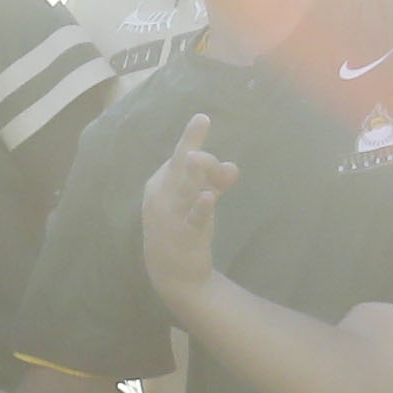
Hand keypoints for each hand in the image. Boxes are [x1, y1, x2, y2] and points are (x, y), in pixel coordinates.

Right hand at [136, 115, 235, 308]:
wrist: (173, 273)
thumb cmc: (182, 228)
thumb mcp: (195, 201)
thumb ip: (214, 182)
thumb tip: (233, 167)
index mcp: (159, 183)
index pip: (179, 158)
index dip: (202, 151)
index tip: (216, 153)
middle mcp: (161, 195)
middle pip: (180, 164)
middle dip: (190, 141)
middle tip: (202, 119)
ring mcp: (171, 214)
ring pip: (185, 188)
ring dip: (192, 173)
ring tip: (197, 158)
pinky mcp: (185, 233)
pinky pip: (194, 218)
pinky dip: (201, 207)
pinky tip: (208, 197)